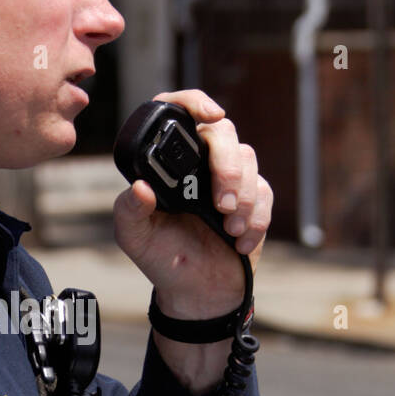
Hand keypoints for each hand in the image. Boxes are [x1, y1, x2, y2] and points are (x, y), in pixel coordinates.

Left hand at [113, 89, 272, 319]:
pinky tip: (239, 241)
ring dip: (243, 196)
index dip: (194, 103)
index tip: (210, 114)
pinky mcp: (253, 199)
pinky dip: (256, 219)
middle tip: (221, 202)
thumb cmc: (160, 257)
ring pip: (248, 159)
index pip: (180, 113)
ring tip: (229, 228)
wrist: (195, 292)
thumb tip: (139, 188)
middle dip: (227, 165)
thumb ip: (129, 210)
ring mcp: (228, 179)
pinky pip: (265, 192)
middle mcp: (199, 163)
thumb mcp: (133, 236)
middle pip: (223, 133)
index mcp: (169, 163)